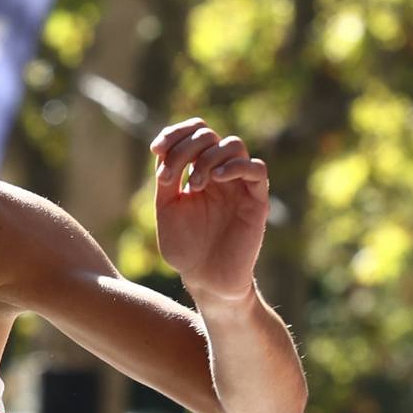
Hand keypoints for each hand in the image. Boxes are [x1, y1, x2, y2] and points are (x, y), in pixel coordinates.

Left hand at [150, 118, 267, 304]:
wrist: (206, 279)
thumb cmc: (186, 248)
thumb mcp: (167, 209)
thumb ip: (167, 179)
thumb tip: (164, 149)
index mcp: (199, 171)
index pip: (193, 133)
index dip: (175, 133)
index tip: (156, 149)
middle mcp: (220, 173)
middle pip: (209, 134)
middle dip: (185, 148)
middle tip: (170, 177)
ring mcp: (239, 185)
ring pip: (233, 145)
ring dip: (208, 158)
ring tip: (194, 185)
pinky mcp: (256, 200)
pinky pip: (256, 168)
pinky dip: (235, 166)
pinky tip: (215, 180)